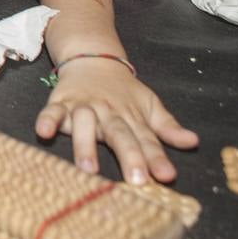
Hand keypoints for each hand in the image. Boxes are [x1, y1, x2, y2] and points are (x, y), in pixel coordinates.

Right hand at [37, 58, 197, 183]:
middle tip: (137, 179)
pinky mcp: (61, 102)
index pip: (147, 140)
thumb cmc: (123, 91)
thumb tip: (193, 142)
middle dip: (129, 156)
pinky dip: (47, 120)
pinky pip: (52, 111)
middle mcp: (109, 113)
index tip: (166, 176)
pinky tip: (44, 132)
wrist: (93, 58)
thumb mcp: (149, 105)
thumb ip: (168, 127)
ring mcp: (84, 107)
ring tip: (89, 168)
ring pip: (85, 124)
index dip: (157, 158)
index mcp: (132, 117)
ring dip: (86, 145)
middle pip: (120, 135)